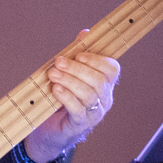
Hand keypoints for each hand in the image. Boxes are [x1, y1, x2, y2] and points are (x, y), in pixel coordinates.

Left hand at [24, 31, 119, 162]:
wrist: (50, 130)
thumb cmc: (61, 98)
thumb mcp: (69, 75)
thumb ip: (78, 55)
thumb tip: (85, 33)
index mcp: (105, 84)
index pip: (112, 69)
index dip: (97, 60)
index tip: (79, 55)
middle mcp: (104, 99)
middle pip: (98, 81)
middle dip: (77, 69)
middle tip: (58, 62)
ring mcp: (94, 114)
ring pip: (89, 94)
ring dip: (69, 81)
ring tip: (53, 74)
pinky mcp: (80, 125)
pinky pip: (78, 110)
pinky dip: (66, 97)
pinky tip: (56, 90)